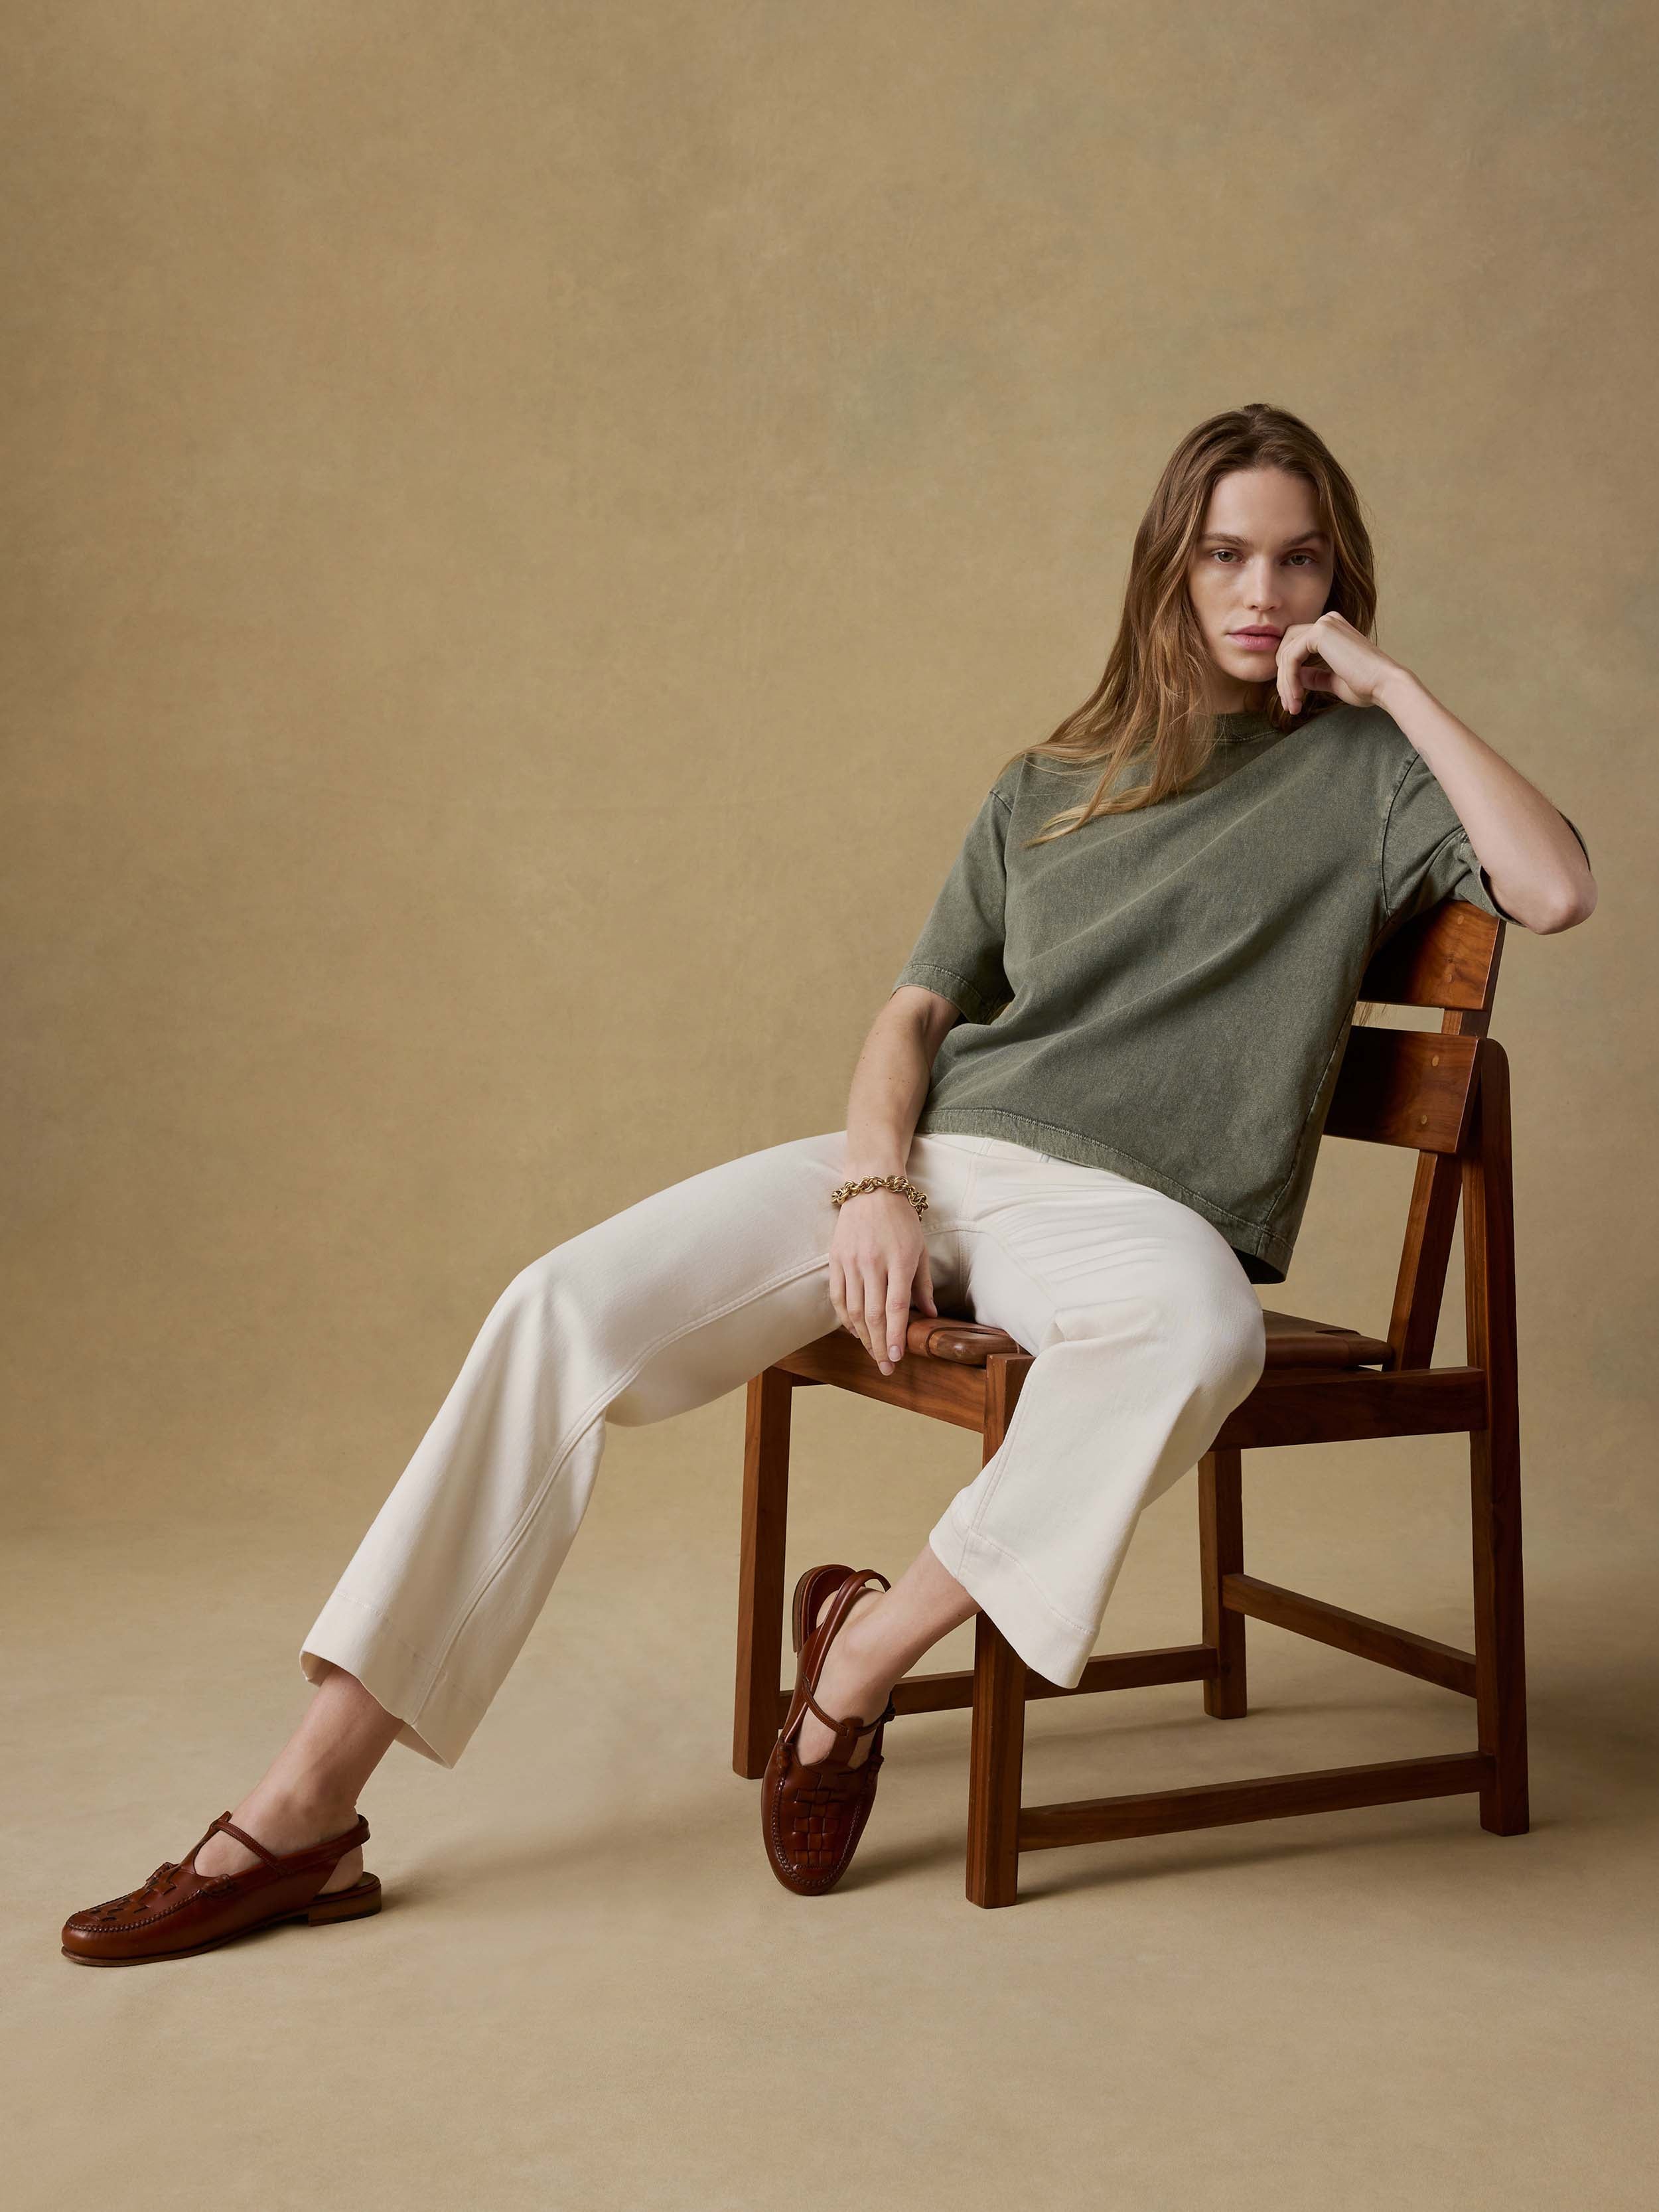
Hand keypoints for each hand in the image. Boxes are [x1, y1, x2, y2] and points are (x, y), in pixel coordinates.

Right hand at [828, 1190, 937, 1376]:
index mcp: (898, 1260)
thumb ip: (923, 1284)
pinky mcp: (835, 1259)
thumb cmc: (901, 1219)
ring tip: (873, 1352)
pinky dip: (845, 1318)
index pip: (895, 1307)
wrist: (871, 1188)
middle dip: (879, 1345)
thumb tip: (929, 1315)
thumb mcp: (920, 1249)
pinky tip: (854, 1331)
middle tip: (885, 1367)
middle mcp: (872, 1263)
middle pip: (873, 1315)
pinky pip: (838, 1297)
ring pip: (854, 1310)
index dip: (895, 1335)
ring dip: (863, 1336)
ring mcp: (851, 1262)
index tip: (897, 1358)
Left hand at [1275, 611, 1405, 715]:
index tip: (1292, 701)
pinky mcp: (1320, 632)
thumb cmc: (1367, 686)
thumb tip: (1297, 677)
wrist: (1385, 684)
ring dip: (1285, 684)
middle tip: (1288, 705)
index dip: (1289, 675)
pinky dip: (1289, 680)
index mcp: (1333, 630)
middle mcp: (1328, 621)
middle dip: (1283, 678)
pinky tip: (1298, 697)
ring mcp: (1325, 624)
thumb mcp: (1334, 680)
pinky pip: (1291, 658)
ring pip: (1286, 654)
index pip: (1296, 647)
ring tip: (1293, 706)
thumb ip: (1315, 675)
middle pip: (1286, 648)